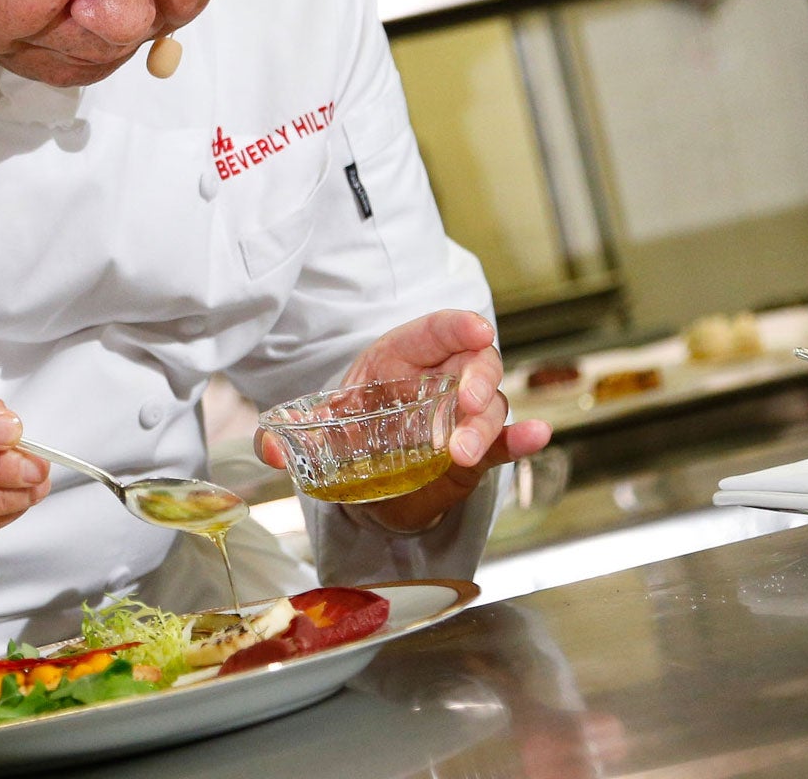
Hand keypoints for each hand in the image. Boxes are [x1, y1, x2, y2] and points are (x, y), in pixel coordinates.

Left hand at [256, 309, 550, 532]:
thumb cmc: (348, 433)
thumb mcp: (312, 431)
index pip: (437, 329)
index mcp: (402, 357)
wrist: (364, 480)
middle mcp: (440, 379)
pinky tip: (537, 438)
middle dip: (477, 378)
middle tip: (463, 402)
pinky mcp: (477, 453)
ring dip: (485, 425)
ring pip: (491, 407)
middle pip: (475, 363)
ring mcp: (462, 415)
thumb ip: (285, 437)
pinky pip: (507, 443)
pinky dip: (523, 441)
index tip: (476, 328)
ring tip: (462, 450)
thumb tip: (270, 447)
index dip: (457, 326)